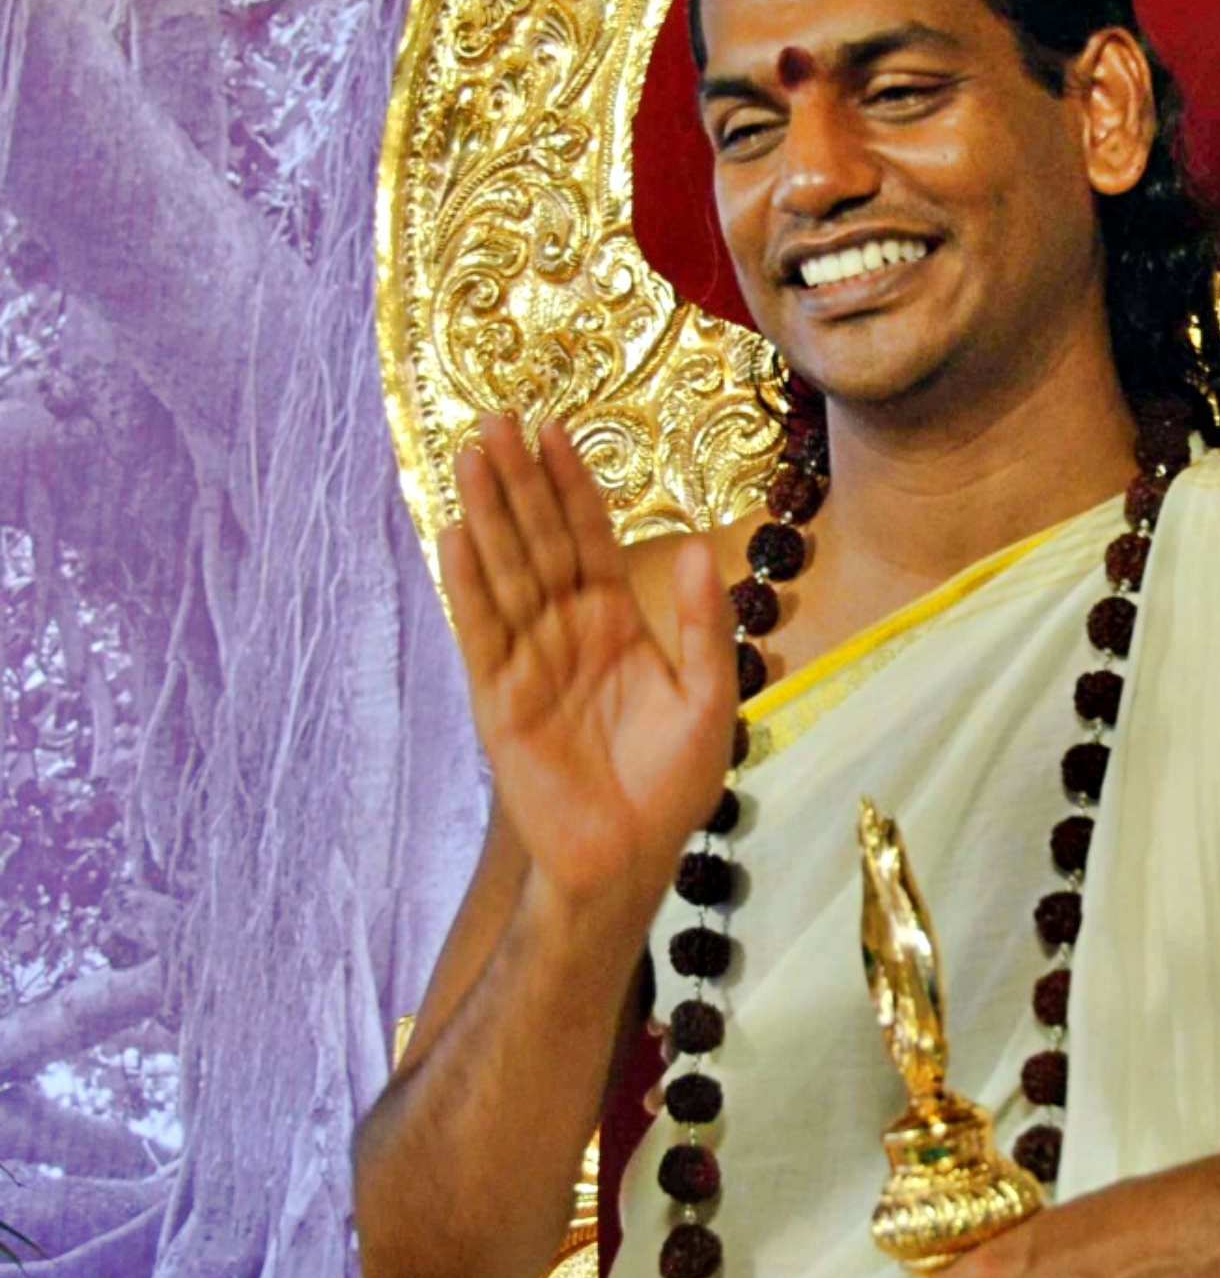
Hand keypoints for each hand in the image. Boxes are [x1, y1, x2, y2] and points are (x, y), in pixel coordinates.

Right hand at [438, 411, 735, 917]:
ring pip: (506, 572)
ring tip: (472, 453)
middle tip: (498, 417)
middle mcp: (567, 633)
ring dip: (488, 513)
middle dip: (519, 480)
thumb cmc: (670, 789)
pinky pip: (482, 632)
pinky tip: (454, 534)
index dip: (571, 485)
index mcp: (616, 625)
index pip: (589, 539)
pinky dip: (468, 584)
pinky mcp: (500, 700)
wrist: (627, 860)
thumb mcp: (707, 701)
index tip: (555, 428)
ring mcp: (529, 662)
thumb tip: (702, 551)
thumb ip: (702, 627)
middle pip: (538, 541)